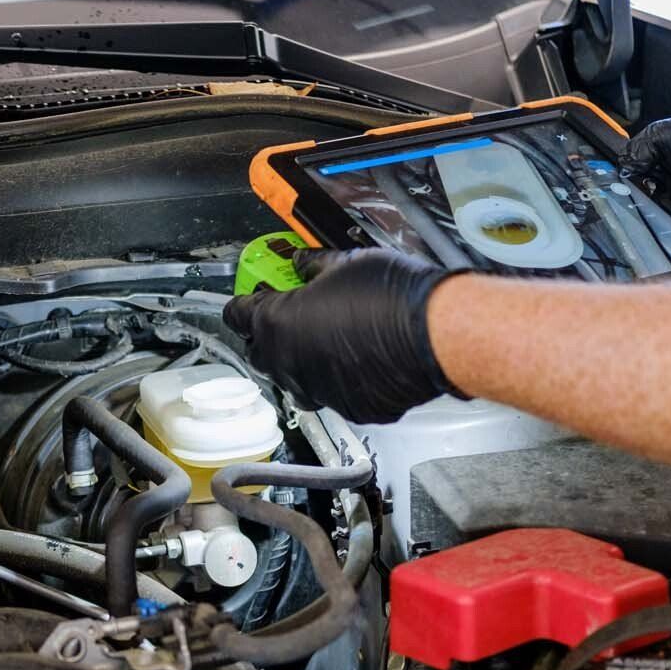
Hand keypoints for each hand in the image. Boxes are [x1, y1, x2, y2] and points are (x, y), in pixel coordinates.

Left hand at [223, 249, 457, 423]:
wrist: (433, 334)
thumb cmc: (390, 296)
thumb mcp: (344, 263)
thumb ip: (313, 265)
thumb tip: (300, 261)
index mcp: (278, 323)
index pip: (237, 315)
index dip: (245, 302)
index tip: (255, 295)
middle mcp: (289, 364)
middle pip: (260, 353)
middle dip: (269, 335)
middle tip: (290, 316)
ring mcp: (317, 391)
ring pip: (294, 380)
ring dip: (300, 361)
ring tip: (324, 340)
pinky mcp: (347, 408)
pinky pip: (330, 394)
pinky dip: (335, 378)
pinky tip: (356, 359)